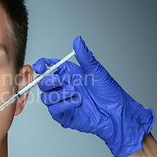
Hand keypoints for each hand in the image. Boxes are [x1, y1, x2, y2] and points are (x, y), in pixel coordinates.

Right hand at [32, 36, 153, 156]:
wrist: (116, 113)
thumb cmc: (109, 93)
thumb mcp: (96, 71)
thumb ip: (84, 56)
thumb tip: (78, 41)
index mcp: (68, 74)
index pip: (48, 68)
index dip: (41, 66)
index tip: (40, 67)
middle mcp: (63, 87)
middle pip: (43, 83)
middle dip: (48, 81)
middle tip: (60, 81)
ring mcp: (62, 101)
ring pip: (46, 97)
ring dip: (58, 94)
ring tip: (75, 92)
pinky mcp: (64, 115)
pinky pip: (53, 110)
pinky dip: (63, 105)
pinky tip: (76, 102)